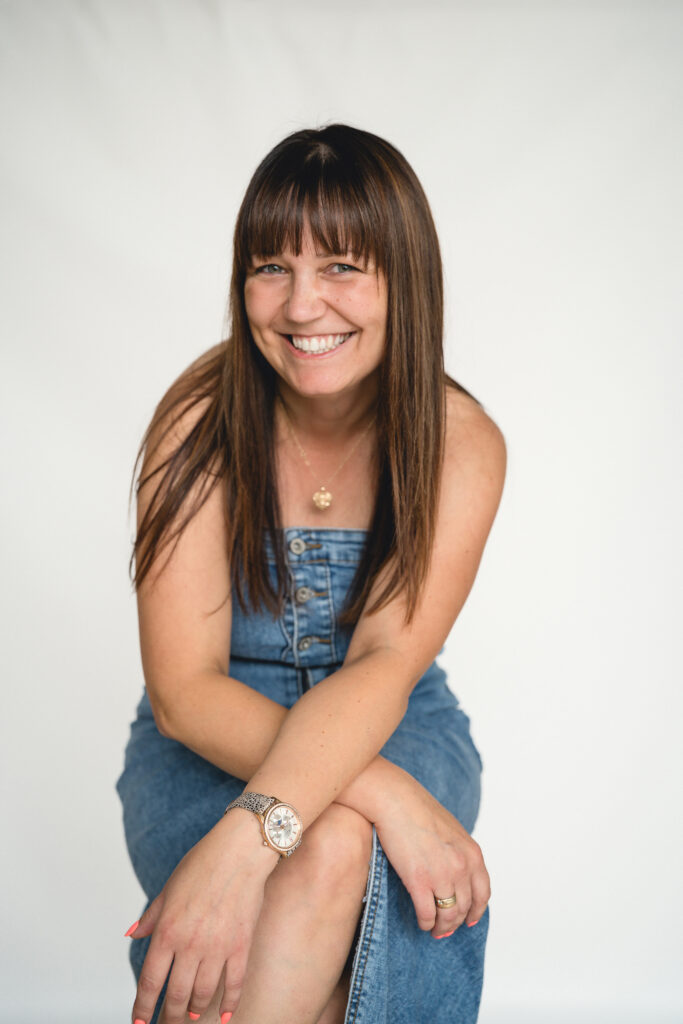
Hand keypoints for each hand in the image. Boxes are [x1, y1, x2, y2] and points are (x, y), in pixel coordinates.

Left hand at [127, 809, 279, 1023]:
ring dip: (195, 1010)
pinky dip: (229, 1003)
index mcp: (168, 930)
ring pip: (202, 993)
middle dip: (170, 1015)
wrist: (240, 850)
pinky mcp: (241, 945)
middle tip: (167, 1023)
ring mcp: (217, 947)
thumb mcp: (169, 887)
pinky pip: (234, 983)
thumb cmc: (203, 862)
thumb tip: (132, 934)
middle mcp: (190, 944)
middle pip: (176, 995)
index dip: (143, 1007)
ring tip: (191, 1016)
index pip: (151, 981)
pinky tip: (225, 1016)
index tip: (139, 1022)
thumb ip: (151, 916)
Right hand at [374, 775, 489, 938]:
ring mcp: (441, 875)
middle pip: (465, 907)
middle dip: (456, 922)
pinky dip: (426, 923)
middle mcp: (461, 866)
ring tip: (434, 929)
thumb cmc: (418, 810)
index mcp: (472, 853)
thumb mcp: (451, 830)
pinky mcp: (419, 881)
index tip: (470, 920)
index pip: (483, 893)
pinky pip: (427, 914)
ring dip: (442, 927)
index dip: (477, 911)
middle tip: (446, 929)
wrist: (395, 800)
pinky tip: (422, 922)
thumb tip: (457, 874)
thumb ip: (459, 852)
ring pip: (448, 915)